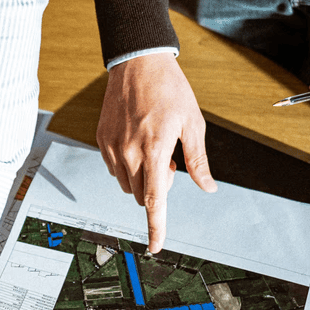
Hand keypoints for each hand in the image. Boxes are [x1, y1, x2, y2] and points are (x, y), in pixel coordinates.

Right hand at [97, 52, 216, 253]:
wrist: (137, 62)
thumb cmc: (170, 89)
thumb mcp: (193, 123)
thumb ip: (198, 160)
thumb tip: (208, 188)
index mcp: (155, 150)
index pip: (154, 200)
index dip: (156, 227)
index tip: (156, 247)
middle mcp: (129, 152)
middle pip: (141, 194)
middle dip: (156, 187)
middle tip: (169, 160)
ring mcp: (112, 146)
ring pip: (126, 183)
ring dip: (141, 177)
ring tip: (153, 146)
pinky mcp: (101, 139)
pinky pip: (114, 167)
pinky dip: (127, 165)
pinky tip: (137, 140)